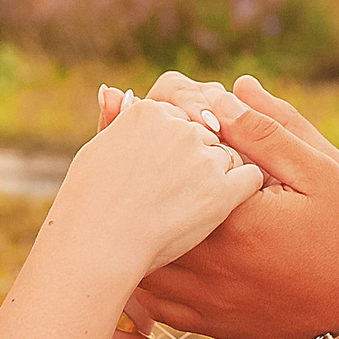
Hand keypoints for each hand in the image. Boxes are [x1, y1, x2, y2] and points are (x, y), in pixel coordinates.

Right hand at [53, 90, 265, 274]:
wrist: (97, 246)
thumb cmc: (88, 203)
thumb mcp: (96, 149)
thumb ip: (114, 120)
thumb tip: (114, 91)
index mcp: (150, 111)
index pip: (180, 116)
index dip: (174, 143)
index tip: (163, 168)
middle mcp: (180, 128)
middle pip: (206, 133)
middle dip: (199, 155)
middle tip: (179, 188)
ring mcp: (202, 159)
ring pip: (230, 153)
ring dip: (220, 173)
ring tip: (192, 201)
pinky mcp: (220, 191)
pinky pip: (251, 176)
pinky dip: (244, 187)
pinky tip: (226, 203)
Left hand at [134, 73, 338, 338]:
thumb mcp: (322, 171)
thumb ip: (271, 129)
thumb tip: (231, 88)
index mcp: (233, 216)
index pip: (175, 166)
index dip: (162, 138)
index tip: (149, 115)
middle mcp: (209, 260)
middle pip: (144, 213)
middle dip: (133, 181)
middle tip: (130, 150)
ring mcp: (204, 297)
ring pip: (140, 261)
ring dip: (131, 229)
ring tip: (130, 199)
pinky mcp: (208, 322)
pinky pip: (154, 300)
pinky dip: (142, 273)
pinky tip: (146, 248)